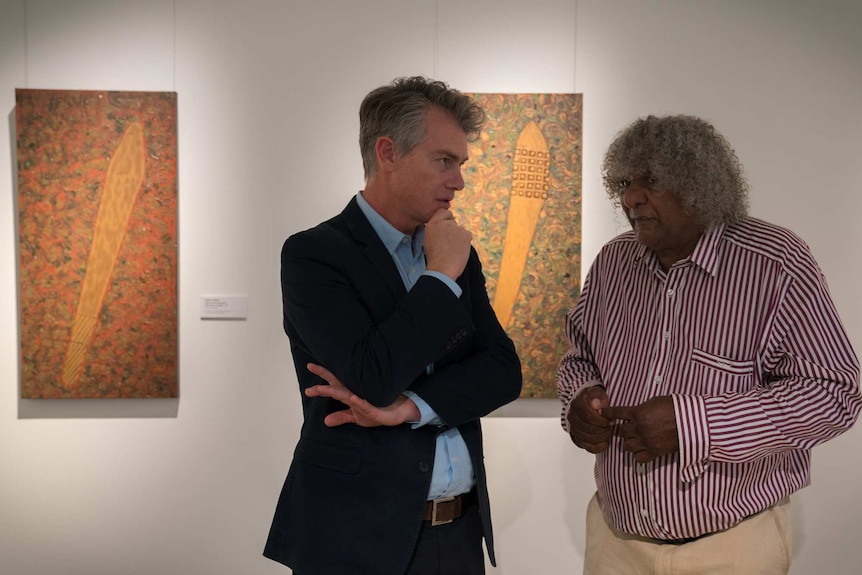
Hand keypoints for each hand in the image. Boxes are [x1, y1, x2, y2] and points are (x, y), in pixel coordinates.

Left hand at [304, 363, 419, 426]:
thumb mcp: (355, 417)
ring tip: (322, 388)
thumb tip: (325, 421)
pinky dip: (358, 401)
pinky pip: (364, 404)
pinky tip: (352, 398)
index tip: (307, 390)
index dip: (320, 388)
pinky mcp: (374, 408)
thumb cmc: (376, 412)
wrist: (398, 412)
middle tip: (310, 365)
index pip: (332, 389)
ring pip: (346, 393)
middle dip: (324, 374)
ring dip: (334, 391)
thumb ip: (341, 417)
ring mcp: (364, 399)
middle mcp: (355, 393)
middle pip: (337, 382)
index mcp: (349, 395)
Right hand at [424, 209, 471, 280]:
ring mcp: (455, 228)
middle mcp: (444, 223)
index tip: (446, 228)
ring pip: (460, 230)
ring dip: (459, 237)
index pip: (444, 212)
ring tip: (453, 250)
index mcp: (432, 224)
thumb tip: (444, 226)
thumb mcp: (428, 239)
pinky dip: (465, 242)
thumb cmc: (434, 258)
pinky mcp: (465, 234)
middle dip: (453, 231)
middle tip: (448, 244)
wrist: (442, 269)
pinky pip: (467, 235)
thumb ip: (436, 229)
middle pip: (453, 222)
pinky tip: (459, 250)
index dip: (446, 219)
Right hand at [566, 385, 612, 452]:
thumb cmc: (594, 398)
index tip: (612, 420)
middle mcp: (572, 416)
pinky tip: (605, 443)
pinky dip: (598, 447)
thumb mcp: (597, 391)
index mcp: (577, 404)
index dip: (602, 421)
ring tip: (609, 432)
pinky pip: (587, 447)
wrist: (587, 403)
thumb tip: (596, 404)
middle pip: (589, 429)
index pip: (588, 417)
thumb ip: (597, 395)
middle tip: (611, 426)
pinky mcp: (577, 438)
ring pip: (588, 439)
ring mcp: (574, 428)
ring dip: (602, 437)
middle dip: (604, 429)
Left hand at [602, 396, 678, 462]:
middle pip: (622, 431)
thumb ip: (642, 408)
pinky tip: (642, 450)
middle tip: (628, 428)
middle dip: (624, 429)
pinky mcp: (655, 452)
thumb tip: (635, 412)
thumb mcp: (655, 402)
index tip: (603, 413)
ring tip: (635, 439)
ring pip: (627, 446)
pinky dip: (638, 454)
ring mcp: (646, 441)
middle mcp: (639, 428)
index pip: (616, 413)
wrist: (692, 422)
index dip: (608, 413)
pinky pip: (638, 458)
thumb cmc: (675, 408)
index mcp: (638, 413)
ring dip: (630, 442)